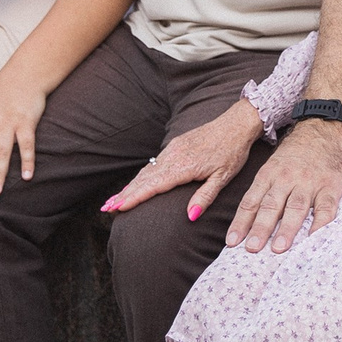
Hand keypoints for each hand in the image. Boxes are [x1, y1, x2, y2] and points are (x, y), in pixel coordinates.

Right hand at [104, 99, 265, 223]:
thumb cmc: (233, 152)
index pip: (153, 186)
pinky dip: (140, 177)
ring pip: (146, 171)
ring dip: (129, 186)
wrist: (236, 124)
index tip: (117, 208)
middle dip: (124, 195)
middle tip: (105, 209)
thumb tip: (190, 216)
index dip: (134, 198)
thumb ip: (205, 197)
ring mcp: (172, 149)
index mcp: (184, 166)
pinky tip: (134, 185)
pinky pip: (153, 164)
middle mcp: (173, 156)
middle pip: (143, 179)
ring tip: (113, 200)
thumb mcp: (224, 178)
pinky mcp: (174, 145)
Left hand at [224, 116, 341, 253]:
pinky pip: (326, 208)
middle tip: (252, 248)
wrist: (325, 127)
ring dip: (287, 228)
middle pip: (270, 206)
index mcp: (269, 174)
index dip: (241, 222)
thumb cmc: (296, 152)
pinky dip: (320, 224)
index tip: (232, 242)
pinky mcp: (331, 186)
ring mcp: (310, 183)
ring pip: (296, 208)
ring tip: (279, 248)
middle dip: (260, 228)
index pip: (251, 201)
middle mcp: (286, 179)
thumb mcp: (273, 165)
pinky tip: (314, 238)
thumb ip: (263, 190)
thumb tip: (248, 221)